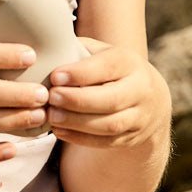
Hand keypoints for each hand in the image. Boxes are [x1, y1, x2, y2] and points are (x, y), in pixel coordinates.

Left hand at [46, 39, 171, 147]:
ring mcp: (140, 117)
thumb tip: (44, 50)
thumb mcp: (98, 51)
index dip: (80, 73)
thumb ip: (75, 50)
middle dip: (77, 100)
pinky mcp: (133, 137)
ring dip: (77, 122)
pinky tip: (60, 130)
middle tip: (51, 97)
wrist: (148, 95)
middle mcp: (141, 90)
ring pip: (110, 124)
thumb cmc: (108, 67)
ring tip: (52, 115)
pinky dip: (81, 138)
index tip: (55, 76)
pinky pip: (107, 142)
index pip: (107, 67)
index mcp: (129, 62)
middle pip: (111, 100)